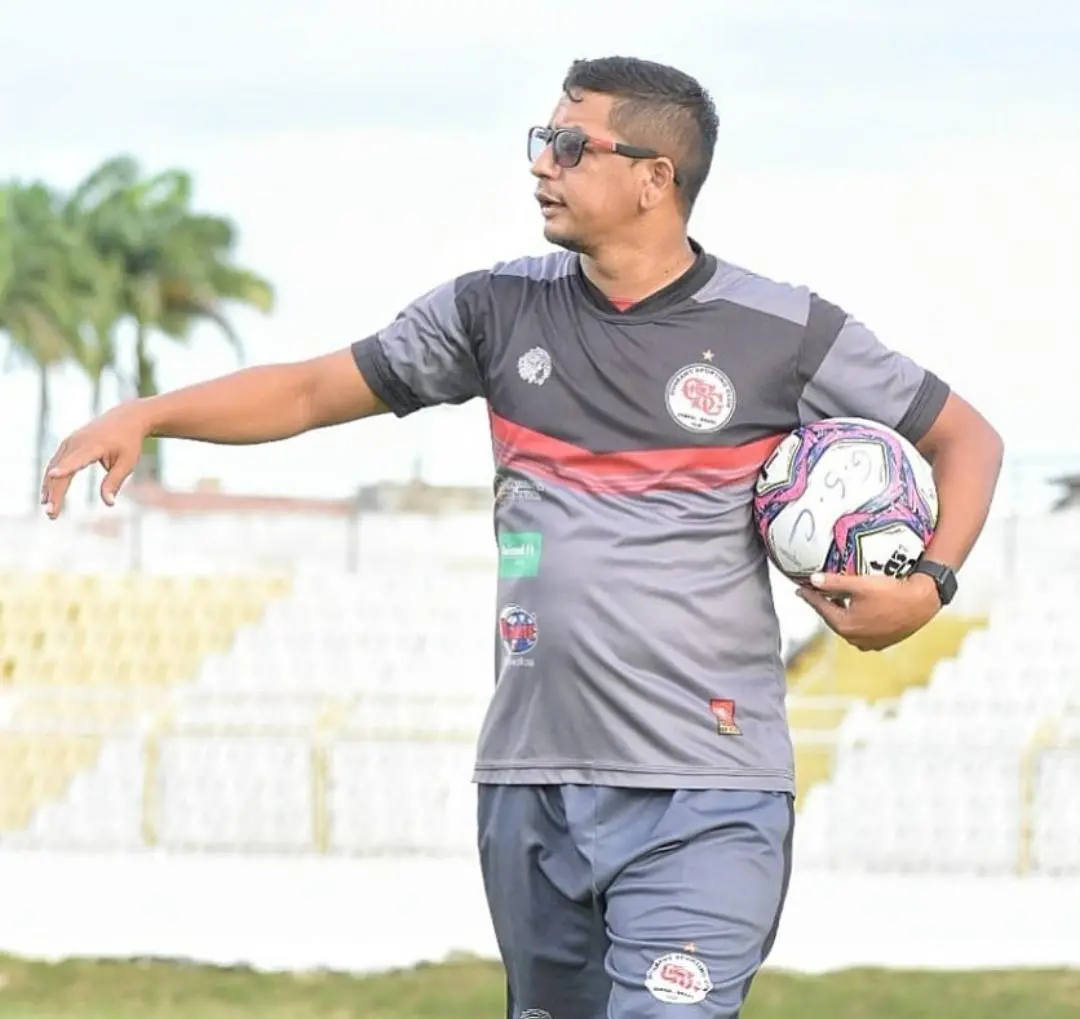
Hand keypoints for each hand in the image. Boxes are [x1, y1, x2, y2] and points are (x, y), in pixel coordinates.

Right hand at [41, 403, 150, 519]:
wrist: (126, 418)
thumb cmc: (129, 443)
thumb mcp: (128, 463)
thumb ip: (115, 482)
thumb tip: (109, 503)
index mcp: (94, 445)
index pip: (77, 459)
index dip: (66, 468)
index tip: (54, 475)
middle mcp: (77, 442)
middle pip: (61, 470)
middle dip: (55, 493)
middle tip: (52, 515)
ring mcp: (70, 442)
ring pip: (54, 467)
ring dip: (49, 489)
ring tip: (49, 510)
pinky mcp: (67, 444)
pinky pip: (55, 463)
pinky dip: (51, 479)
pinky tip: (47, 495)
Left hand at [796, 570, 940, 651]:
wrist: (923, 602)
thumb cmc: (891, 592)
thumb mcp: (860, 584)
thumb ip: (834, 583)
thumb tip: (812, 580)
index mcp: (845, 626)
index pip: (821, 608)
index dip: (810, 596)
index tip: (800, 588)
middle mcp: (854, 639)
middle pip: (833, 618)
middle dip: (824, 605)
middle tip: (816, 592)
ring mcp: (869, 643)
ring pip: (847, 625)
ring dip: (840, 612)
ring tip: (835, 598)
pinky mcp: (881, 642)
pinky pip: (861, 630)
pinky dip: (856, 619)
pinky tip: (857, 608)